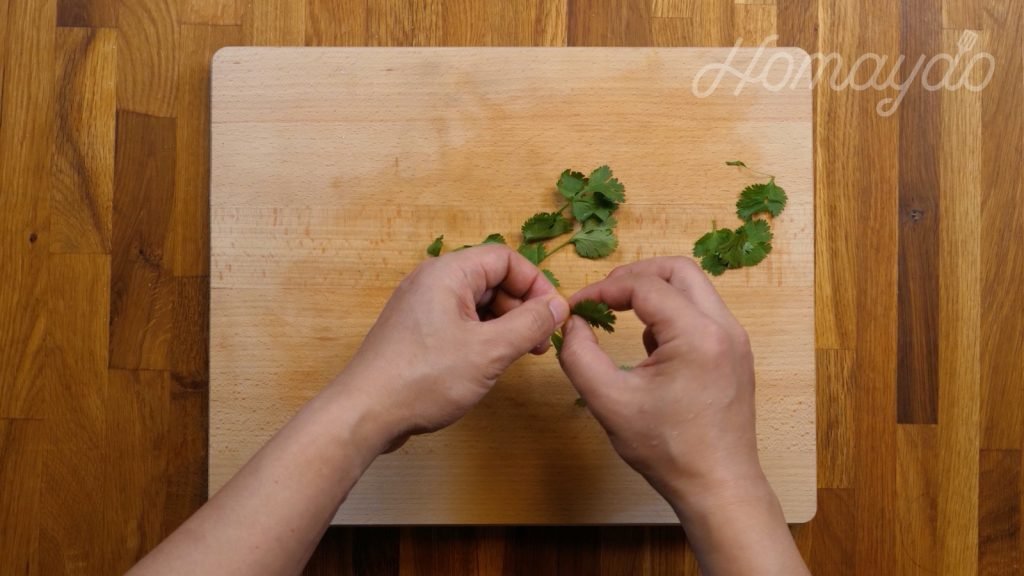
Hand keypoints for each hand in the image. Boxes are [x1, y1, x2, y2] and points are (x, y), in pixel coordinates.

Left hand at [339, 244, 569, 448]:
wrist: (365, 412)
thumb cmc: (424, 378)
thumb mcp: (489, 351)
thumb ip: (530, 325)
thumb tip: (558, 307)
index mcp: (448, 273)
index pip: (506, 259)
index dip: (536, 284)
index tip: (553, 317)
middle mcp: (432, 281)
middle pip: (492, 278)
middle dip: (522, 307)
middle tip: (539, 343)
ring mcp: (421, 306)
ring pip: (477, 302)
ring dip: (504, 324)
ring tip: (518, 356)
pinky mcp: (416, 331)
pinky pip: (459, 320)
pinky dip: (482, 335)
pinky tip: (490, 362)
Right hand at [558, 257, 764, 515]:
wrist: (717, 485)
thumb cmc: (667, 449)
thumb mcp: (609, 402)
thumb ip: (580, 356)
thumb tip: (572, 324)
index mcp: (697, 335)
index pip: (644, 286)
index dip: (603, 290)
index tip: (577, 307)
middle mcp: (724, 327)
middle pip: (678, 269)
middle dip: (635, 275)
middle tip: (602, 297)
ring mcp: (735, 339)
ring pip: (693, 288)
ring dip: (654, 292)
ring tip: (621, 317)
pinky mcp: (735, 352)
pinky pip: (701, 312)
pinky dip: (671, 313)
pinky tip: (648, 346)